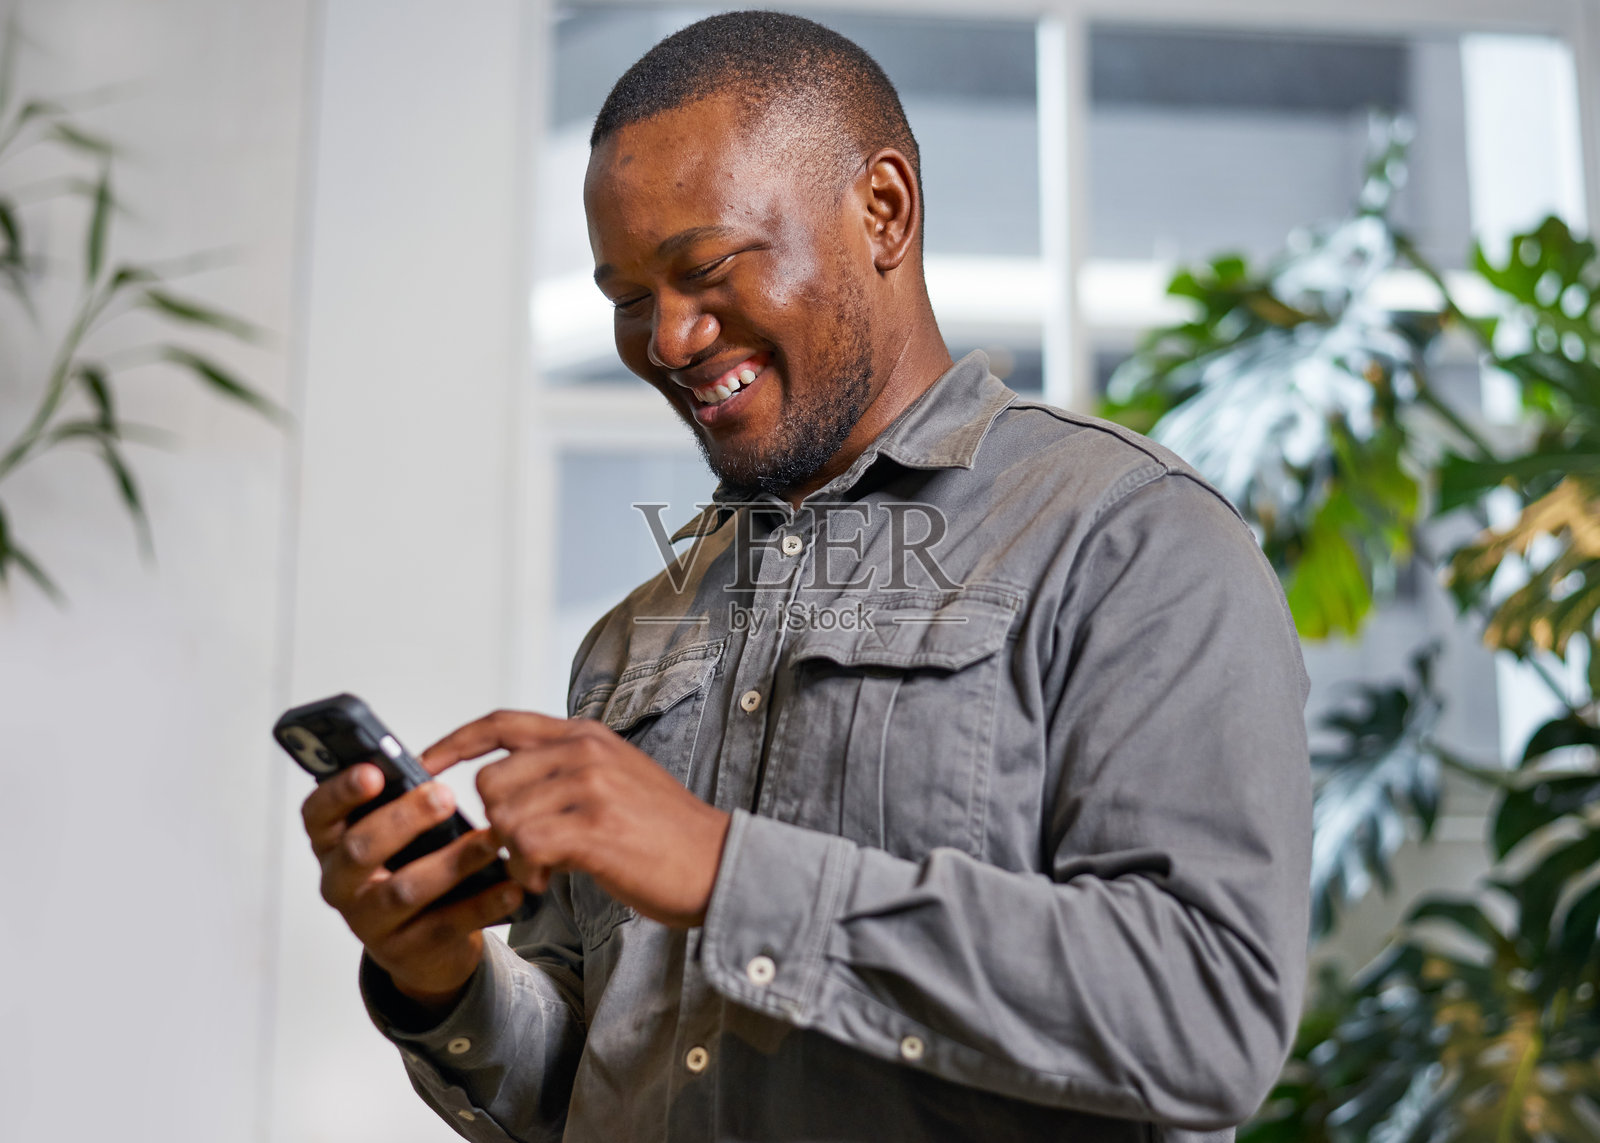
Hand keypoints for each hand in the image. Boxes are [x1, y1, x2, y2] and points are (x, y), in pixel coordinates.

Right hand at [301, 764, 523, 1008]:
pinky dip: (482, 905)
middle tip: (445, 795)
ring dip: (452, 862)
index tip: (374, 772)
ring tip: (491, 840)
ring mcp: (368, 923)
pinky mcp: (405, 952)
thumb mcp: (393, 835)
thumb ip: (398, 803)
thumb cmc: (405, 869)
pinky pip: (445, 925)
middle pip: (360, 850)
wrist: (420, 947)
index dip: (341, 791)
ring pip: (404, 891)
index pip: (318, 813)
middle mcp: (340, 884)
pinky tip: (510, 886)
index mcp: (331, 844)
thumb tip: (427, 766)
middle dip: (403, 819)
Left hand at [423, 711, 732, 927]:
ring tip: (539, 869)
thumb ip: (563, 771)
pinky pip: (524, 846)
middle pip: (491, 781)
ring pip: (503, 816)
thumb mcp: (615, 778)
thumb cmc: (663, 832)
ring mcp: (591, 787)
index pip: (501, 723)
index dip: (454, 742)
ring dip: (510, 854)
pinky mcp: (595, 828)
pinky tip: (546, 880)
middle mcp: (585, 751)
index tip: (422, 763)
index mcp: (586, 735)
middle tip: (520, 851)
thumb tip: (500, 786)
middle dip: (492, 823)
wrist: (718, 863)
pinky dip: (524, 871)